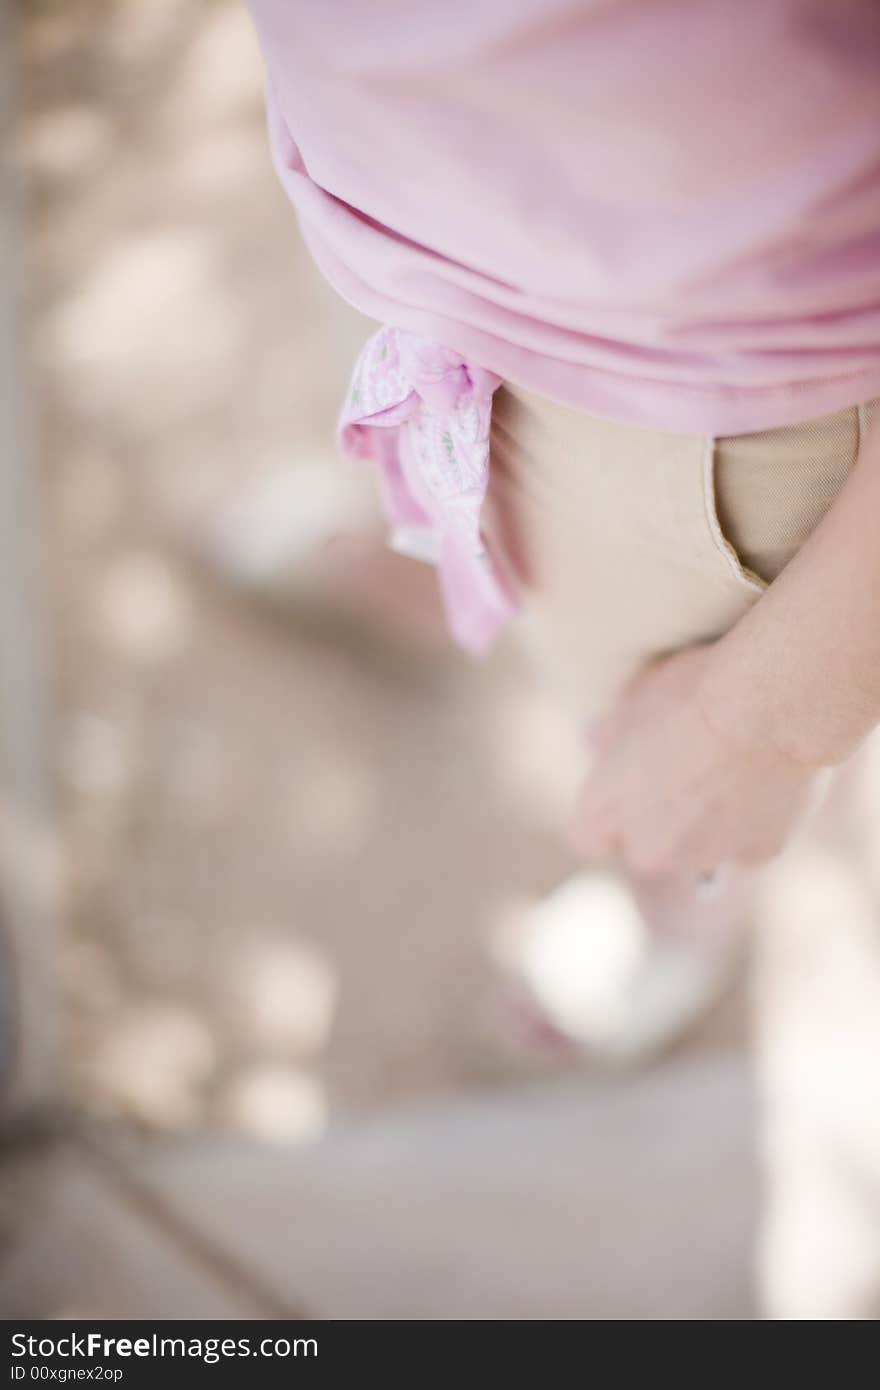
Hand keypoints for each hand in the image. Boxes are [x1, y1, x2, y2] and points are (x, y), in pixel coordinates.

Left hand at [571, 645, 821, 875]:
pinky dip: (754, 826)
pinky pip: (748, 846)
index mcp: (604, 811)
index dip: (608, 818)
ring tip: (731, 777)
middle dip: (661, 826)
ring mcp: (702, 857)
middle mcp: (648, 847)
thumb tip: (594, 743)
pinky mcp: (753, 855)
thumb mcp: (632, 700)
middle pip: (646, 850)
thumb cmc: (692, 692)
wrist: (765, 705)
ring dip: (708, 828)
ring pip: (698, 853)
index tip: (628, 794)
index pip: (589, 838)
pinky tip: (764, 787)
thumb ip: (608, 734)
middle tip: (687, 779)